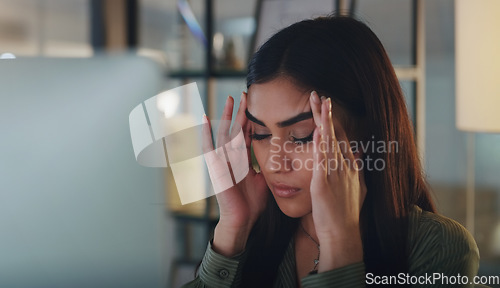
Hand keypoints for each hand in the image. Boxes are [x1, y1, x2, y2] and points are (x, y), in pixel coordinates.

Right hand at [201, 93, 268, 255]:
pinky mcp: (215, 167)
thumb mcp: (263, 179)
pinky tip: (205, 118)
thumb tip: (277, 157)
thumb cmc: (252, 204)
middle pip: (236, 129)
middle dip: (241, 112)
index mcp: (243, 159)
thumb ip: (265, 166)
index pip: (247, 134)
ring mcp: (223, 161)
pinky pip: (209, 147)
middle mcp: (232, 157)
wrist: (242, 220)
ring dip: (227, 116)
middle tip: (245, 94)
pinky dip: (206, 133)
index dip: (250, 119)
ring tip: (230, 99)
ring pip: (225, 133)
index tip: (255, 104)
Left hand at [308, 91, 366, 270]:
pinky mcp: (325, 183)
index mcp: (351, 166)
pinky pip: (323, 158)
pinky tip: (318, 128)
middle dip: (327, 113)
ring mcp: (336, 173)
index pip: (342, 137)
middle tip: (318, 94)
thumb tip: (360, 152)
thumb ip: (358, 168)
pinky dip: (321, 142)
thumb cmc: (347, 214)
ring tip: (317, 101)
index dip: (335, 120)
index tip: (327, 105)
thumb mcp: (359, 188)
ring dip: (323, 119)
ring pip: (329, 140)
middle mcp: (346, 166)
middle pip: (336, 133)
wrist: (344, 234)